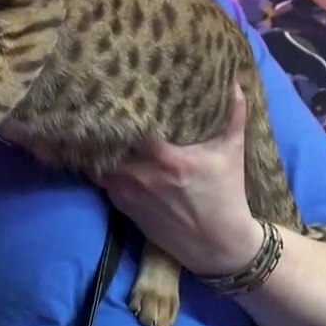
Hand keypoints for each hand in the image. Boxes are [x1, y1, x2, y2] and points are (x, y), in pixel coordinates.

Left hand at [92, 84, 263, 275]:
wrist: (220, 245)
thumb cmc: (227, 194)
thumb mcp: (233, 152)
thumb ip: (233, 115)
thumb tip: (234, 80)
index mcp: (169, 160)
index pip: (132, 128)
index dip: (121, 109)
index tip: (115, 92)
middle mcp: (143, 177)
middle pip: (106, 146)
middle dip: (99, 128)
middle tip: (95, 107)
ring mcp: (129, 194)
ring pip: (97, 165)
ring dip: (94, 149)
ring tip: (91, 128)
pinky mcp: (123, 209)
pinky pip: (101, 183)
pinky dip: (99, 168)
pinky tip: (97, 155)